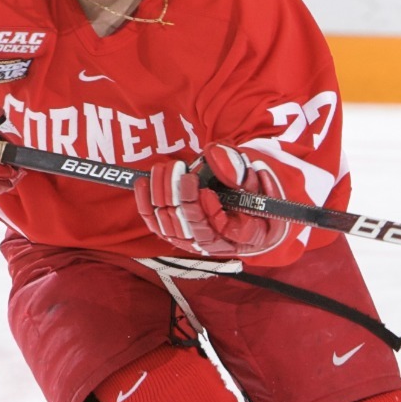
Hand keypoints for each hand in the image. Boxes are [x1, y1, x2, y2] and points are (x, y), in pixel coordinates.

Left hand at [134, 144, 290, 257]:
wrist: (248, 211)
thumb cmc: (256, 196)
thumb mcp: (258, 181)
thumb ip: (241, 171)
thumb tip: (215, 156)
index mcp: (247, 235)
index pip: (225, 232)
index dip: (212, 214)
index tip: (205, 192)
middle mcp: (218, 245)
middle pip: (193, 230)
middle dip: (184, 198)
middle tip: (182, 172)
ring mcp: (195, 242)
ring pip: (173, 227)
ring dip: (165, 196)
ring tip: (166, 169)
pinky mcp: (177, 235)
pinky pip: (157, 224)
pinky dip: (146, 204)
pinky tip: (142, 183)